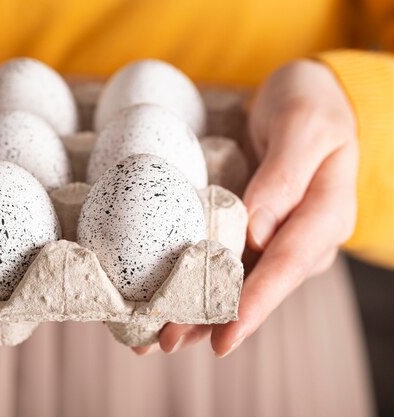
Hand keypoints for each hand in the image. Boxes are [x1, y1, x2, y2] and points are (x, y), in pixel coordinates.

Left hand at [135, 59, 357, 356]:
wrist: (308, 96)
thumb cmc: (309, 102)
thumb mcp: (302, 125)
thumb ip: (285, 176)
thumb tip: (258, 233)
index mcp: (326, 214)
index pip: (287, 265)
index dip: (254, 303)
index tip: (223, 336)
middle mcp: (303, 236)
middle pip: (257, 285)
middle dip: (214, 318)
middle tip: (168, 340)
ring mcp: (279, 236)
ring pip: (239, 282)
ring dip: (200, 312)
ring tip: (157, 336)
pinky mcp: (257, 230)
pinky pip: (229, 262)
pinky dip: (199, 283)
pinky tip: (169, 301)